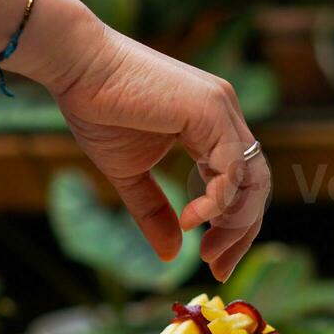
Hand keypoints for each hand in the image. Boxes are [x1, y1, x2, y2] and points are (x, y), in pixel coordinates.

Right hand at [11, 0, 270, 281]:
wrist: (77, 67)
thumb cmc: (98, 110)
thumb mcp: (130, 175)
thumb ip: (154, 212)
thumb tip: (171, 257)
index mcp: (210, 127)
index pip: (241, 184)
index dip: (234, 228)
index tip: (213, 262)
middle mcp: (224, 116)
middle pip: (257, 186)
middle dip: (241, 233)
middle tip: (216, 266)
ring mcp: (222, 110)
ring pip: (252, 179)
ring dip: (234, 224)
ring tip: (206, 250)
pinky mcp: (211, 110)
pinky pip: (231, 168)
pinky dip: (217, 202)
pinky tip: (190, 220)